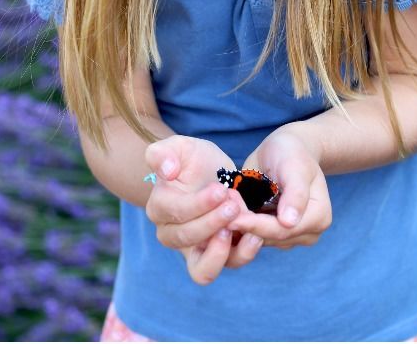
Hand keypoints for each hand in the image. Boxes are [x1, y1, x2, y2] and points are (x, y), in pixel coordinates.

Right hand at [143, 136, 260, 282]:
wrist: (216, 176)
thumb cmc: (195, 161)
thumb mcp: (181, 148)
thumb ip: (164, 153)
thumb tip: (165, 171)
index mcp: (160, 208)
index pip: (174, 213)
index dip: (197, 204)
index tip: (220, 189)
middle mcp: (172, 235)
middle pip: (187, 239)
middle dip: (212, 222)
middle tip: (234, 206)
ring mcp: (195, 249)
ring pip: (202, 268)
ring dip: (223, 250)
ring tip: (244, 228)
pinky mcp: (218, 255)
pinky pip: (226, 265)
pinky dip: (242, 254)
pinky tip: (256, 236)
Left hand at [235, 123, 331, 249]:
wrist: (285, 150)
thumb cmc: (291, 152)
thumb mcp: (294, 166)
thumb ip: (295, 193)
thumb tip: (289, 222)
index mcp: (319, 217)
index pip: (283, 230)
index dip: (256, 225)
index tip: (230, 219)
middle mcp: (308, 233)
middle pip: (270, 237)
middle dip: (245, 224)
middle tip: (220, 206)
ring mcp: (291, 236)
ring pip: (259, 240)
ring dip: (240, 224)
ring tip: (225, 203)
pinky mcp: (274, 234)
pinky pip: (253, 236)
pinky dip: (240, 224)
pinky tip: (229, 208)